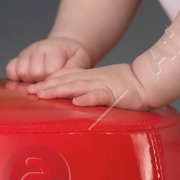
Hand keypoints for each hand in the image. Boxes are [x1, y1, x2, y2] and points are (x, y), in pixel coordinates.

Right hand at [7, 37, 91, 81]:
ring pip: (22, 72)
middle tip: (51, 80)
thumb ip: (77, 65)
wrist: (63, 46)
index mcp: (54, 48)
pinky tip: (28, 78)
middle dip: (44, 81)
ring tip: (42, 79)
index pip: (50, 70)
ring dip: (32, 80)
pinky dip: (16, 77)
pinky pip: (10, 69)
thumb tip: (68, 74)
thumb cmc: (72, 55)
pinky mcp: (18, 58)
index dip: (55, 80)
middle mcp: (37, 48)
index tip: (60, 80)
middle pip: (35, 73)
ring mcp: (26, 52)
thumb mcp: (81, 57)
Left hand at [26, 62, 155, 110]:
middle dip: (47, 86)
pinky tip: (77, 102)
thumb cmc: (129, 85)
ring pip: (77, 86)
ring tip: (43, 94)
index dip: (48, 82)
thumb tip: (73, 96)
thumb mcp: (105, 82)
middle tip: (30, 91)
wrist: (149, 81)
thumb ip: (89, 88)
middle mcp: (93, 79)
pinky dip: (88, 98)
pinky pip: (100, 96)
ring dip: (59, 90)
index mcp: (91, 77)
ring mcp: (103, 86)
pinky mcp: (115, 94)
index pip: (65, 77)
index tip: (31, 88)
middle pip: (65, 81)